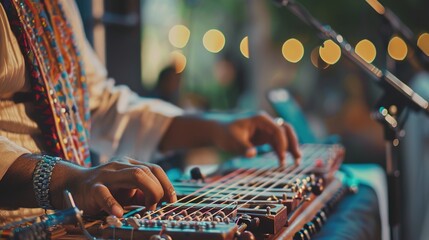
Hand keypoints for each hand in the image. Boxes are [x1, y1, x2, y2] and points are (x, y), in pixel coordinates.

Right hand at [59, 160, 175, 216]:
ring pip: (134, 175)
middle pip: (147, 171)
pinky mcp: (93, 188)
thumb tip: (164, 202)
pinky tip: (119, 213)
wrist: (72, 185)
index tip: (172, 200)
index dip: (166, 184)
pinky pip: (105, 194)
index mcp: (130, 164)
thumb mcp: (126, 191)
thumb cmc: (104, 189)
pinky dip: (113, 204)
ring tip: (148, 208)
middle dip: (158, 189)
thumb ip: (143, 194)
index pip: (154, 169)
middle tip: (156, 207)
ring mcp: (107, 175)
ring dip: (148, 192)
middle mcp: (120, 166)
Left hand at [213, 113, 300, 165]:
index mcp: (260, 119)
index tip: (282, 156)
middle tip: (297, 157)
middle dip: (293, 143)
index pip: (278, 129)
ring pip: (284, 137)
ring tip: (296, 162)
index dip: (282, 142)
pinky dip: (281, 151)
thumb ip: (243, 147)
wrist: (216, 130)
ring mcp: (265, 130)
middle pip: (286, 130)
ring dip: (290, 148)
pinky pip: (277, 143)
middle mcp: (266, 123)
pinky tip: (283, 162)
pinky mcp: (263, 137)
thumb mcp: (232, 140)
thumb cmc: (224, 132)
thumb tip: (252, 154)